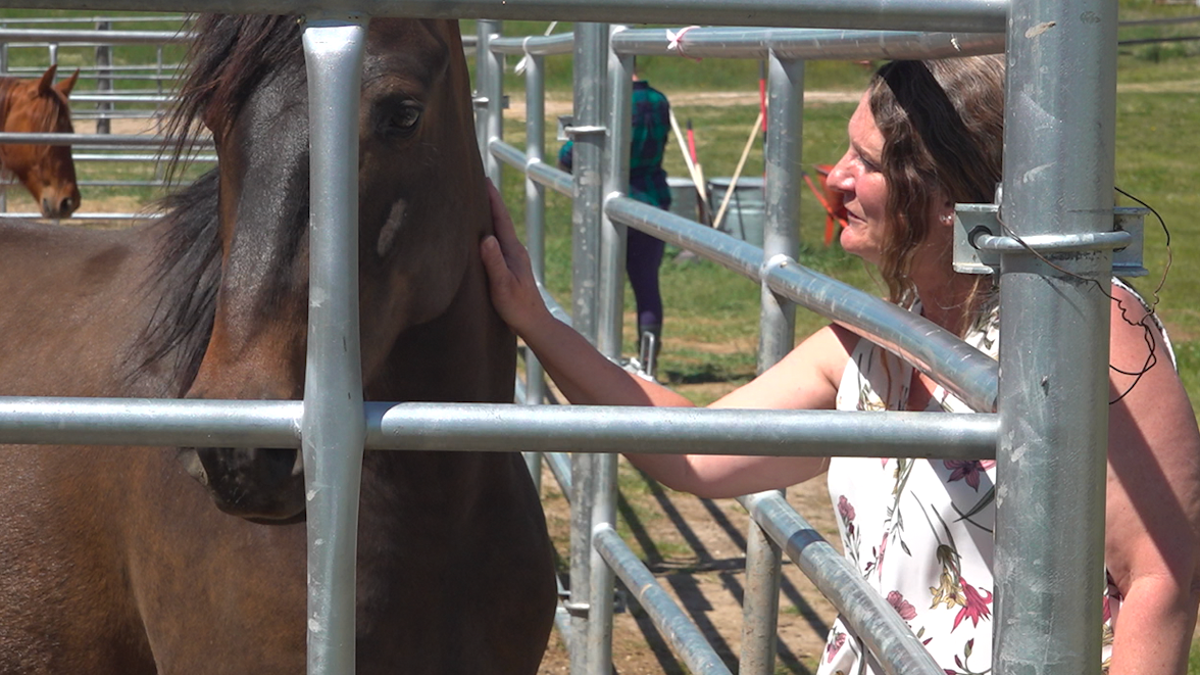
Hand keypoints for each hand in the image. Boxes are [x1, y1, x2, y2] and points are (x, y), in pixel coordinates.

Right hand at [480, 181, 550, 336]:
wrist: (534, 323)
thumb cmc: (517, 307)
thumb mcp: (502, 285)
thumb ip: (495, 263)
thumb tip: (486, 238)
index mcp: (513, 250)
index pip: (501, 218)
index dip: (492, 198)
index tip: (483, 179)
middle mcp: (514, 250)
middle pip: (500, 219)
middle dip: (489, 201)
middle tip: (477, 182)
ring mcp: (513, 258)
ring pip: (498, 230)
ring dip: (488, 215)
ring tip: (475, 202)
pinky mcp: (509, 266)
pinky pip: (497, 242)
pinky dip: (488, 231)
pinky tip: (481, 234)